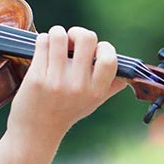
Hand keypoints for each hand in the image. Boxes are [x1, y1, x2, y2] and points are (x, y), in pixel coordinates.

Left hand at [8, 25, 127, 146]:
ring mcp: (56, 81)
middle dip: (78, 32)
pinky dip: (43, 39)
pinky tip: (43, 47)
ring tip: (55, 40)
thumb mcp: (91, 104)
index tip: (93, 49)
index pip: (109, 58)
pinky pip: (42, 43)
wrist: (36, 132)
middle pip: (86, 38)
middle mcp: (78, 86)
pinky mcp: (36, 77)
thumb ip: (109, 88)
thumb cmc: (65, 113)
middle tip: (71, 39)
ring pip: (60, 35)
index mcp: (96, 91)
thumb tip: (128, 75)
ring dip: (57, 33)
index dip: (103, 46)